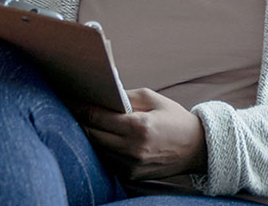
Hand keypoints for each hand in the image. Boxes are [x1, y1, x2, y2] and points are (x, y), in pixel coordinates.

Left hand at [80, 88, 207, 180]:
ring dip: (90, 136)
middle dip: (80, 121)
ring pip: (96, 148)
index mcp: (139, 126)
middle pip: (91, 134)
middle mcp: (132, 148)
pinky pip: (107, 159)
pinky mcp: (130, 175)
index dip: (81, 108)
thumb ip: (126, 96)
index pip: (97, 117)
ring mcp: (130, 164)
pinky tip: (105, 138)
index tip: (70, 101)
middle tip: (73, 110)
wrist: (196, 148)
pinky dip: (103, 148)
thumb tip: (101, 94)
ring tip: (87, 122)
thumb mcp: (154, 99)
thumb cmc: (175, 120)